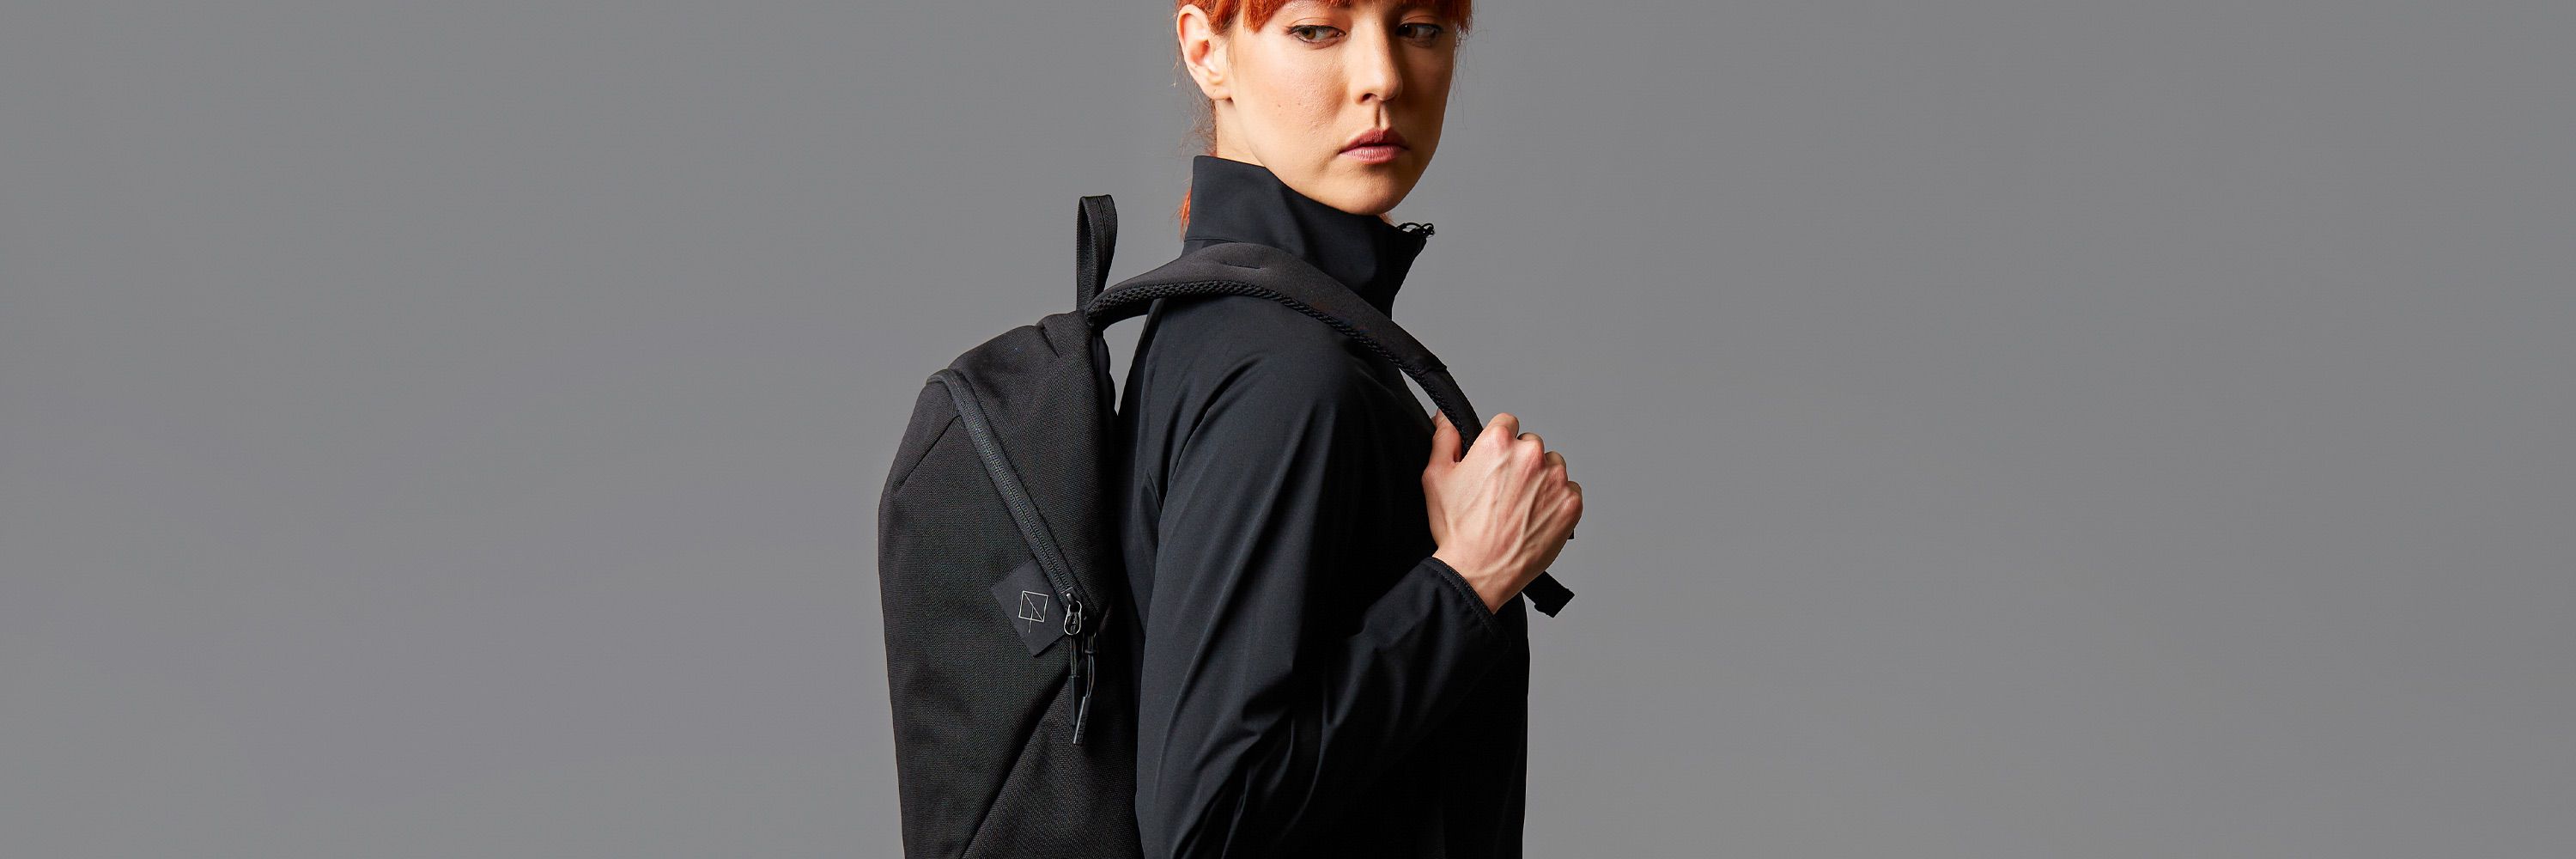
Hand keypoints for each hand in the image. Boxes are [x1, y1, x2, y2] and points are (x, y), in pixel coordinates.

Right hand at [1423, 411, 1582, 613]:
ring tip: (1520, 507)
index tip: (1495, 464)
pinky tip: (1536, 518)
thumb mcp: (1436, 478)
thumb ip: (1444, 440)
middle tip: (1505, 492)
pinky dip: (1557, 502)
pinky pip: (1570, 491)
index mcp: (1498, 442)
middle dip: (1521, 463)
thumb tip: (1446, 418)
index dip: (1499, 443)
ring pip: (1553, 467)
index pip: (1508, 422)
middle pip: (1532, 446)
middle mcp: (1531, 455)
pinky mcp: (1571, 504)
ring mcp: (1555, 479)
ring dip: (1542, 480)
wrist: (1479, 572)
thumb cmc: (1457, 529)